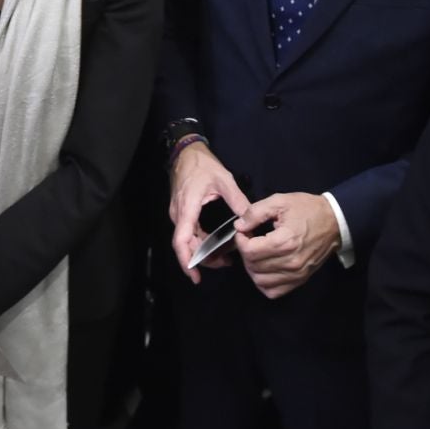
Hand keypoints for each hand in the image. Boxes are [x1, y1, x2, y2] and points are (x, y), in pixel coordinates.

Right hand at [168, 143, 250, 284]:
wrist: (186, 152)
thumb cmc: (203, 164)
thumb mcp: (224, 180)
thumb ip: (237, 200)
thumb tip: (250, 220)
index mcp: (188, 207)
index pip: (182, 241)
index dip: (187, 261)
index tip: (196, 276)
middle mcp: (179, 214)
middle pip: (185, 245)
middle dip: (202, 259)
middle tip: (225, 263)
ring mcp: (178, 213)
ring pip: (187, 240)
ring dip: (202, 251)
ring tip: (224, 256)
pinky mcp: (182, 212)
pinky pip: (189, 233)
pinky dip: (201, 241)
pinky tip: (215, 243)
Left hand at [234, 192, 341, 299]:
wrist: (334, 222)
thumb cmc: (308, 209)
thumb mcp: (280, 201)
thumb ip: (255, 212)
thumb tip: (239, 226)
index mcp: (285, 242)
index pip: (249, 251)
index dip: (240, 240)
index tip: (245, 231)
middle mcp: (290, 262)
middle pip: (253, 266)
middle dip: (245, 252)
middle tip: (250, 240)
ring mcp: (296, 274)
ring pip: (260, 281)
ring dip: (252, 268)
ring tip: (257, 253)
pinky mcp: (300, 280)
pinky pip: (273, 292)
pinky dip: (264, 283)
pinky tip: (265, 268)